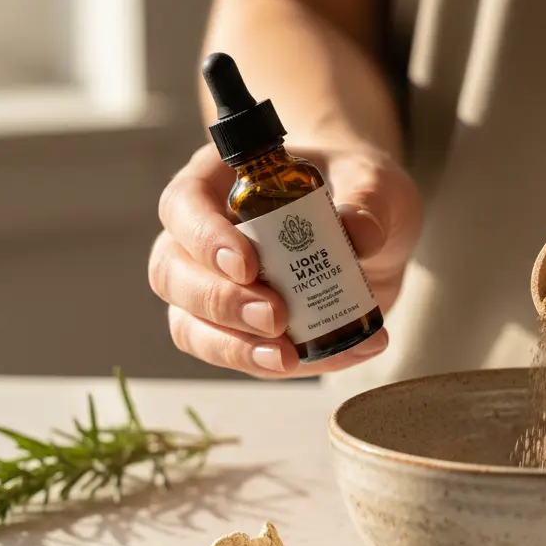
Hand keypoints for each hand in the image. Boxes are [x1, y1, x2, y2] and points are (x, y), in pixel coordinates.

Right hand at [148, 142, 421, 377]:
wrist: (372, 224)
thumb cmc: (356, 184)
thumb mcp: (373, 180)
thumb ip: (367, 199)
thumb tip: (359, 234)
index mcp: (217, 182)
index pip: (183, 205)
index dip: (204, 239)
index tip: (247, 265)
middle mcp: (201, 238)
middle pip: (172, 274)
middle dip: (220, 303)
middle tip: (275, 317)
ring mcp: (215, 288)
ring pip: (191, 326)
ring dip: (235, 348)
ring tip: (290, 357)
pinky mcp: (242, 330)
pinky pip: (242, 356)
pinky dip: (282, 365)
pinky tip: (338, 357)